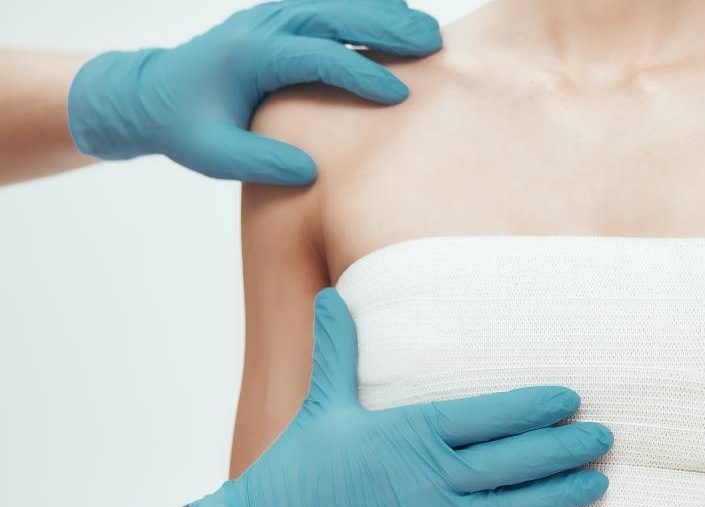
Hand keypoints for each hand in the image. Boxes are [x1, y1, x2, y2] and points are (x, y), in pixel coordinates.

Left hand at [66, 0, 442, 184]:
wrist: (151, 93)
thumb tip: (310, 171)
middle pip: (335, 15)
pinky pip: (331, 7)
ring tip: (428, 32)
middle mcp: (265, 25)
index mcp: (250, 55)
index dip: (361, 74)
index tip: (399, 94)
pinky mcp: (282, 18)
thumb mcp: (212, 155)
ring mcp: (274, 16)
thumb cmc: (184, 127)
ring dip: (384, 14)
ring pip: (338, 4)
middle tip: (433, 44)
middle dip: (387, 28)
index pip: (317, 56)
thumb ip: (259, 161)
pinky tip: (400, 21)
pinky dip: (367, 11)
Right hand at [188, 289, 612, 506]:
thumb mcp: (323, 403)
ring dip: (555, 497)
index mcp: (409, 431)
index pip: (488, 414)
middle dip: (564, 448)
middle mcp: (424, 476)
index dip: (535, 407)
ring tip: (596, 485)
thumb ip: (340, 350)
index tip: (572, 399)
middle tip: (605, 439)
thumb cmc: (294, 469)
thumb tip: (329, 296)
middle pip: (511, 460)